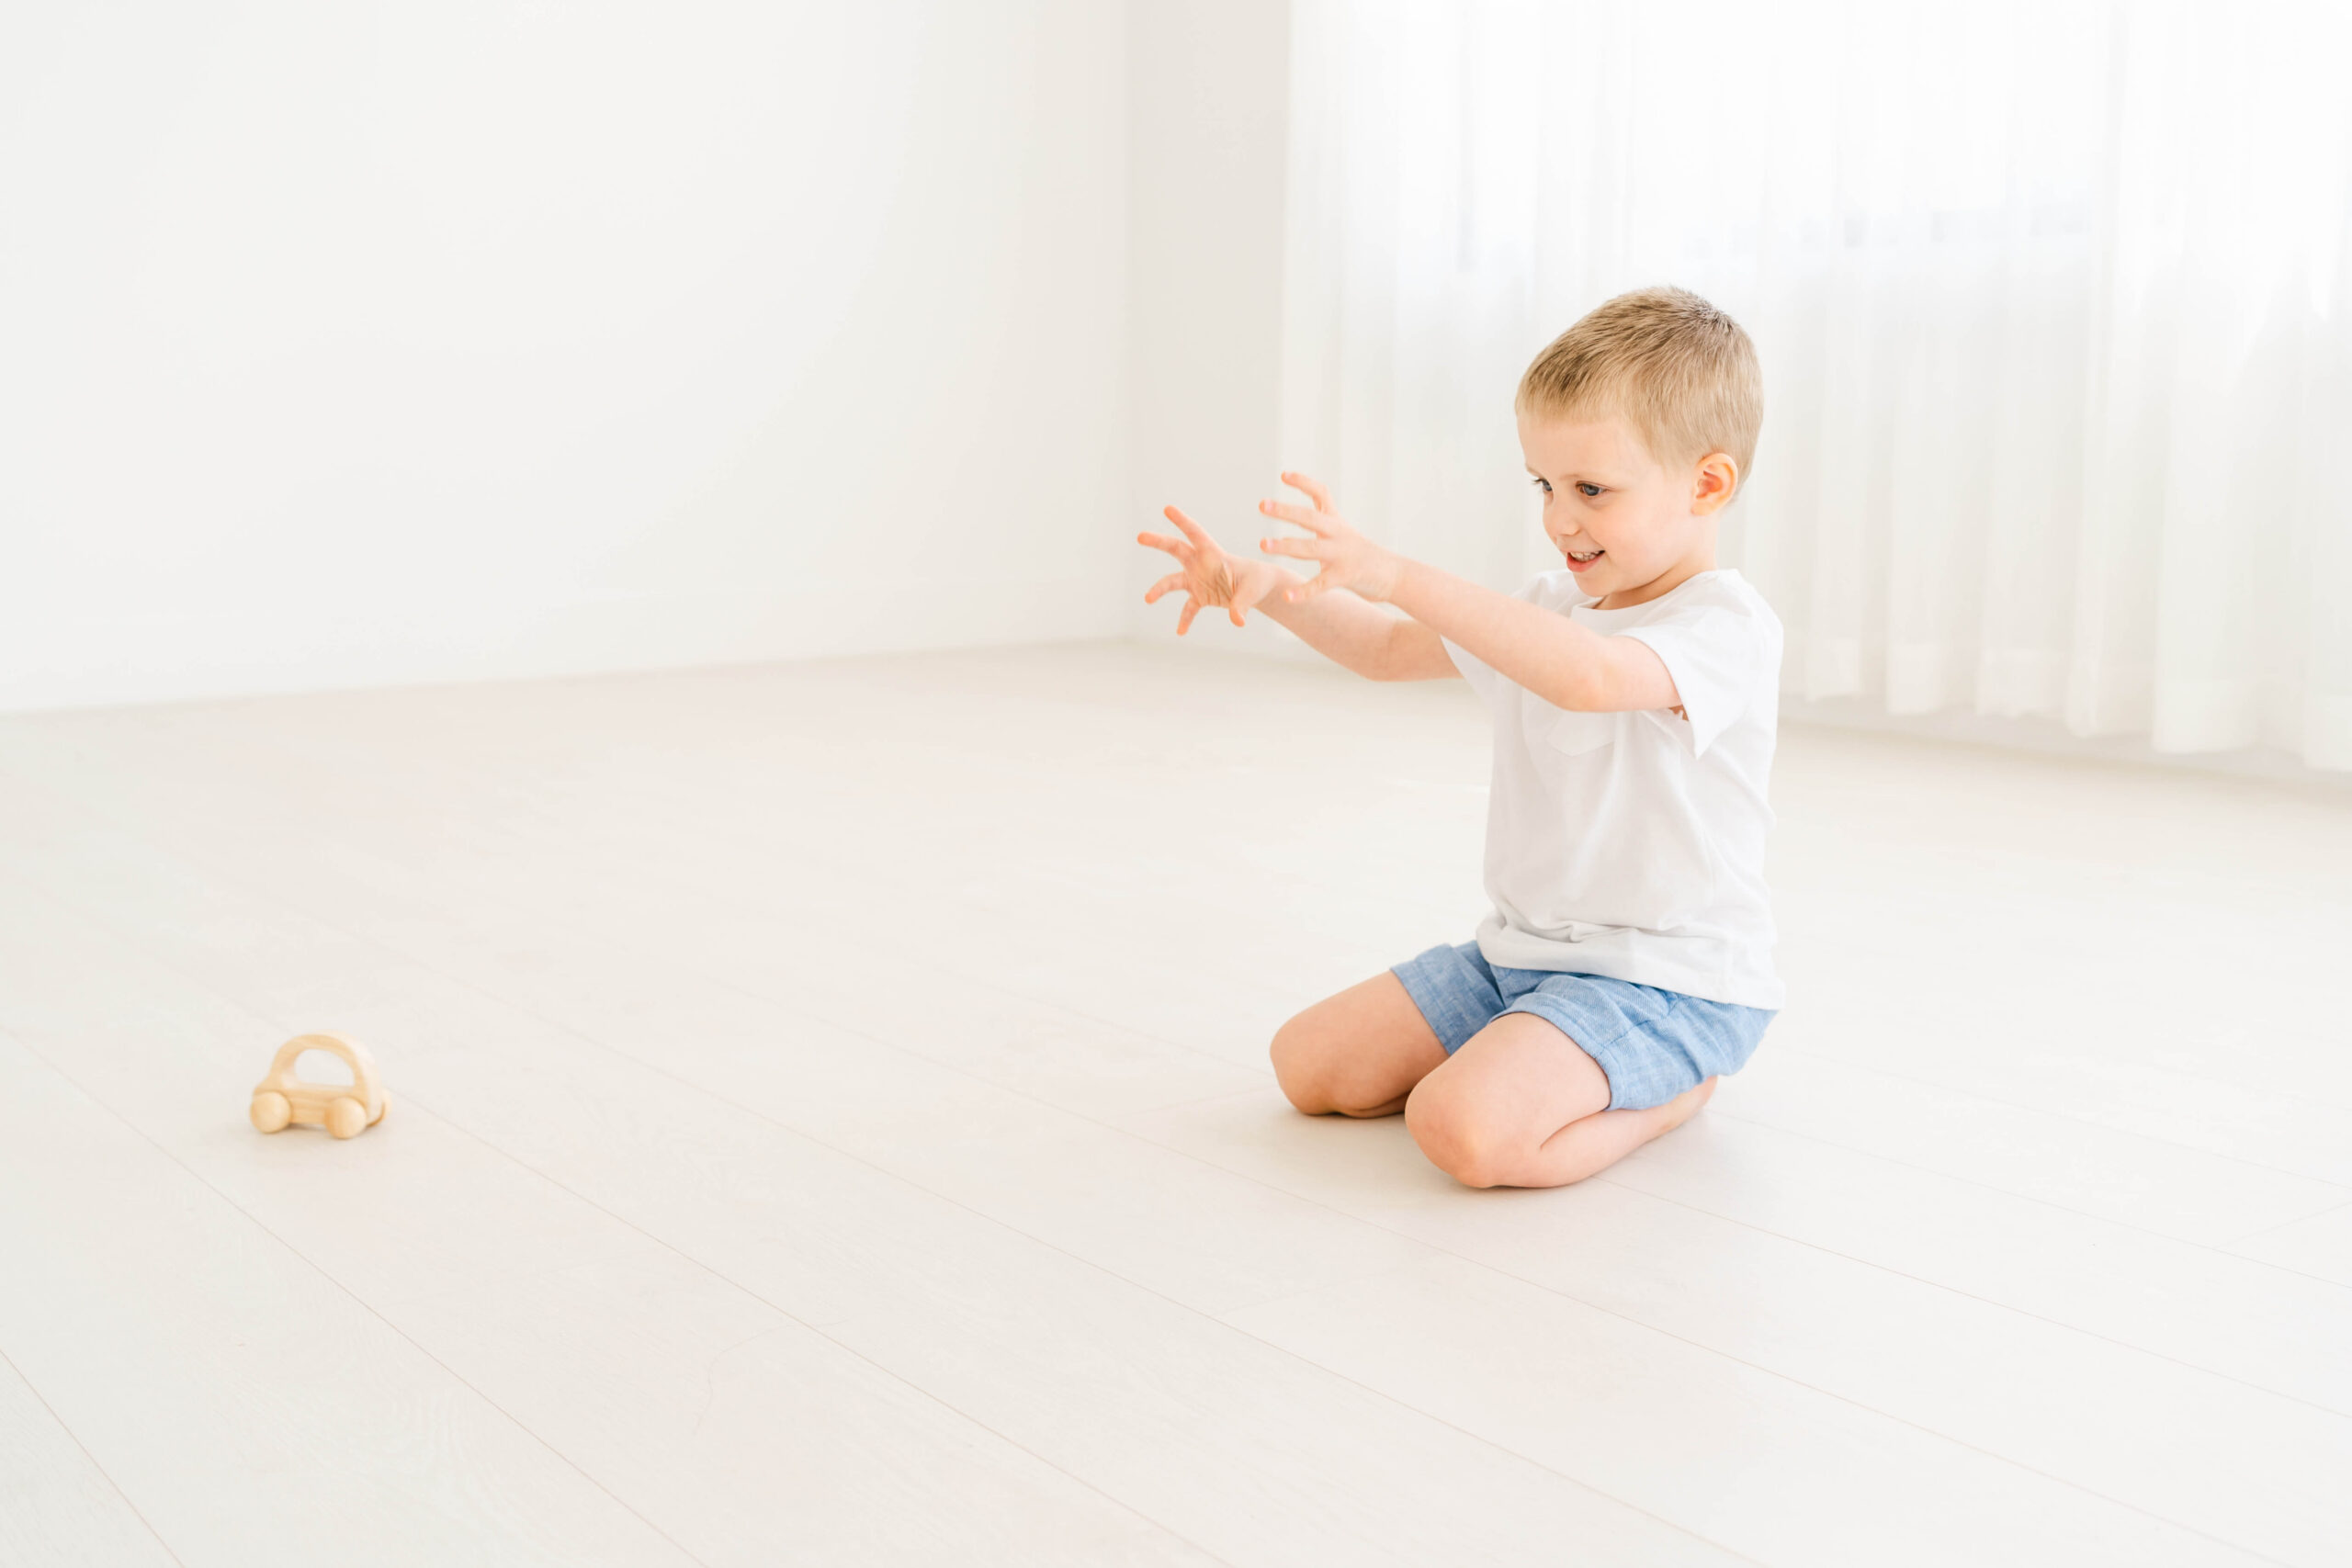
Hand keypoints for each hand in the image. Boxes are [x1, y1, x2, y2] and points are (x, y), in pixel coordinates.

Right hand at [1138, 504, 1287, 633]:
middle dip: (1158, 542)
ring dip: (1159, 589)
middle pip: (1175, 549)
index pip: (1196, 534)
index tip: (1167, 509)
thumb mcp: (1253, 590)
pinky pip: (1188, 609)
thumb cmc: (1257, 581)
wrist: (1258, 589)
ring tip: (1147, 599)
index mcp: (1214, 555)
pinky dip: (1184, 620)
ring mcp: (1198, 580)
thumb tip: (1237, 621)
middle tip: (1140, 536)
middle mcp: (1201, 564)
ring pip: (1172, 581)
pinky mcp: (1200, 596)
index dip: (1182, 522)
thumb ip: (1242, 604)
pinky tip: (1181, 631)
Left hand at [1256, 472, 1400, 604]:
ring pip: (1310, 548)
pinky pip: (1320, 584)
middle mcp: (1338, 534)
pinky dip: (1303, 591)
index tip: (1284, 475)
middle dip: (1285, 511)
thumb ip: (1320, 527)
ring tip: (1262, 544)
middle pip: (1309, 518)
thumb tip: (1290, 526)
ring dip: (1285, 546)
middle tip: (1262, 505)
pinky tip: (1287, 596)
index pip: (1321, 494)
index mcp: (1336, 522)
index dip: (1304, 482)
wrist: (1394, 575)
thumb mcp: (1342, 535)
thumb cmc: (1362, 556)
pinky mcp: (1345, 576)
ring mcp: (1342, 555)